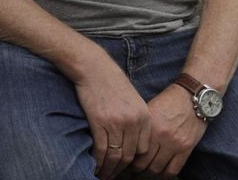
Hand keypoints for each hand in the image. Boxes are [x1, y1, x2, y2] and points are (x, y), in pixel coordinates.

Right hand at [74, 59, 151, 179]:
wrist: (94, 67)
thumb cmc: (112, 81)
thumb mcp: (133, 99)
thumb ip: (136, 120)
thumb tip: (132, 143)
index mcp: (144, 115)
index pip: (143, 149)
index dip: (133, 162)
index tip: (125, 168)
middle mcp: (133, 120)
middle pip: (129, 156)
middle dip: (120, 170)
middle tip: (112, 176)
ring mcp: (116, 122)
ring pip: (115, 156)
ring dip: (108, 170)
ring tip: (103, 175)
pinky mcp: (100, 122)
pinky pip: (101, 150)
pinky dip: (98, 162)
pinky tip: (95, 166)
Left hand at [131, 84, 207, 178]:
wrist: (193, 96)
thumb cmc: (170, 100)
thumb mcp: (151, 108)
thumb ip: (142, 126)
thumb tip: (129, 143)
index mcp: (150, 124)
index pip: (134, 152)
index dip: (129, 160)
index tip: (127, 162)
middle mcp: (161, 135)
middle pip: (144, 164)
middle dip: (137, 170)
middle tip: (134, 170)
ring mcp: (174, 143)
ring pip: (157, 170)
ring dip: (150, 173)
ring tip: (146, 171)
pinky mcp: (186, 148)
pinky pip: (173, 171)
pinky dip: (165, 175)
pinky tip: (160, 171)